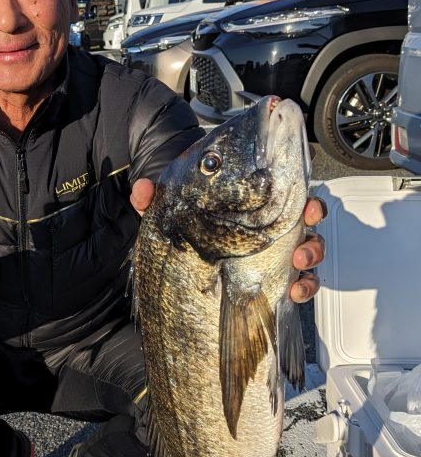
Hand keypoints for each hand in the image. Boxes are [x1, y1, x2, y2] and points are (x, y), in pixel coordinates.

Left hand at [129, 179, 325, 304]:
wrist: (181, 279)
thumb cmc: (182, 237)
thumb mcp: (167, 220)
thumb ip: (154, 202)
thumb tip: (143, 190)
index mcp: (247, 204)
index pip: (277, 182)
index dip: (294, 172)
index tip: (304, 166)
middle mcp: (266, 226)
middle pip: (303, 212)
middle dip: (313, 211)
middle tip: (308, 214)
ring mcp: (276, 254)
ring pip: (310, 246)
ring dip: (312, 250)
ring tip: (300, 258)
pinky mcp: (277, 282)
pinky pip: (303, 283)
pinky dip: (306, 286)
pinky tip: (295, 290)